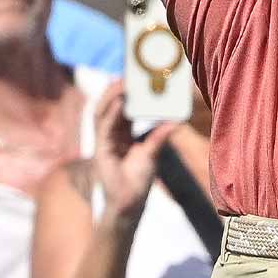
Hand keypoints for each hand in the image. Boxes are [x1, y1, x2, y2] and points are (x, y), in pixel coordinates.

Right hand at [91, 82, 177, 221]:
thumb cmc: (137, 180)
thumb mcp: (152, 154)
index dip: (125, 92)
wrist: (128, 204)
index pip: (121, 108)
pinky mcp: (101, 149)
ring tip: (123, 82)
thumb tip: (176, 122)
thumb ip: (159, 137)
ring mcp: (103, 140)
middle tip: (128, 74)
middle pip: (110, 105)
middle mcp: (110, 134)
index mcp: (120, 133)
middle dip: (117, 89)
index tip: (133, 77)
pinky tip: (120, 101)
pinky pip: (105, 126)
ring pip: (103, 111)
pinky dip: (112, 113)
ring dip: (111, 96)